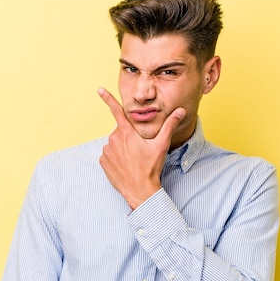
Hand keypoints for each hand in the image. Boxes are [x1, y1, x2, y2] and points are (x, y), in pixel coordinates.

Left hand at [98, 87, 185, 209]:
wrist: (140, 190)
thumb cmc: (151, 168)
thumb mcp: (161, 145)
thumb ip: (169, 125)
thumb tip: (180, 111)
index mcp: (127, 133)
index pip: (117, 111)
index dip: (108, 99)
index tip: (99, 89)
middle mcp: (114, 139)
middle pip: (121, 131)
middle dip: (129, 137)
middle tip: (139, 150)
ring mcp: (107, 151)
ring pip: (115, 143)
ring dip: (122, 148)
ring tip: (133, 160)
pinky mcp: (103, 162)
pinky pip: (109, 155)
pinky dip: (116, 158)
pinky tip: (125, 166)